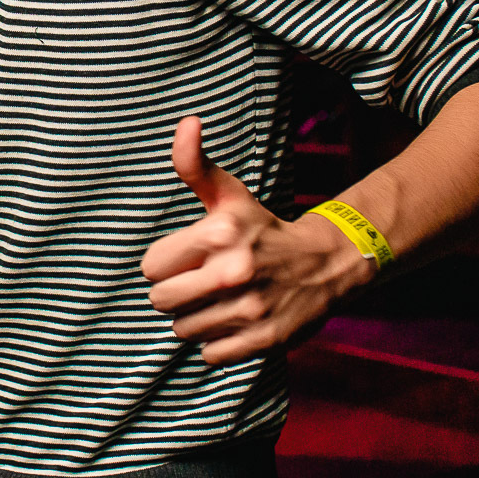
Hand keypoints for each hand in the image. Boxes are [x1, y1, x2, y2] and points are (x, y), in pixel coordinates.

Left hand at [141, 117, 371, 365]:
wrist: (327, 263)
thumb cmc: (262, 228)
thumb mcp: (228, 195)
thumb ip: (194, 164)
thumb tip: (187, 122)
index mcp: (218, 233)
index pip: (150, 266)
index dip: (165, 264)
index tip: (188, 258)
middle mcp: (234, 271)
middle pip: (160, 300)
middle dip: (175, 293)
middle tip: (200, 282)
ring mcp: (251, 308)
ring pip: (182, 330)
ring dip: (196, 319)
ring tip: (221, 301)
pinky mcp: (266, 340)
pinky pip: (210, 355)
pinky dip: (217, 343)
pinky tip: (236, 322)